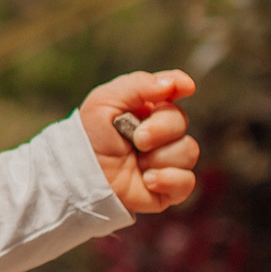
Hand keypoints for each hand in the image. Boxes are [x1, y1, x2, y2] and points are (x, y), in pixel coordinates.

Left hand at [79, 70, 198, 214]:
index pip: (172, 91)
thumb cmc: (90, 139)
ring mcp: (166, 160)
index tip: (186, 87)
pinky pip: (187, 181)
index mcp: (145, 109)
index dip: (181, 86)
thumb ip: (137, 85)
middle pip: (181, 120)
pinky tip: (147, 180)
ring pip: (189, 150)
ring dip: (160, 157)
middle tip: (138, 139)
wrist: (81, 178)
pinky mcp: (169, 188)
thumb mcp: (104, 101)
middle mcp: (160, 133)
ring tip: (137, 164)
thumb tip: (172, 83)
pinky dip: (167, 180)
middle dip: (160, 129)